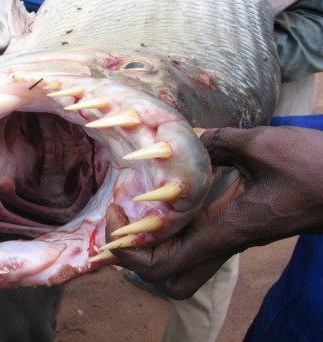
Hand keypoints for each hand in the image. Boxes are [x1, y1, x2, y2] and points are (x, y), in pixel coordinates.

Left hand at [107, 126, 322, 298]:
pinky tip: (165, 203)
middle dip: (136, 262)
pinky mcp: (236, 231)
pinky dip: (172, 233)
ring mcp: (230, 241)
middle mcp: (223, 244)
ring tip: (135, 215)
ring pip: (183, 270)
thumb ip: (220, 142)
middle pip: (170, 282)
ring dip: (153, 250)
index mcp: (224, 231)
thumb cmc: (314, 170)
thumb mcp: (263, 147)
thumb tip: (191, 137)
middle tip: (123, 223)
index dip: (128, 250)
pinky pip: (195, 246)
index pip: (162, 263)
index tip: (116, 215)